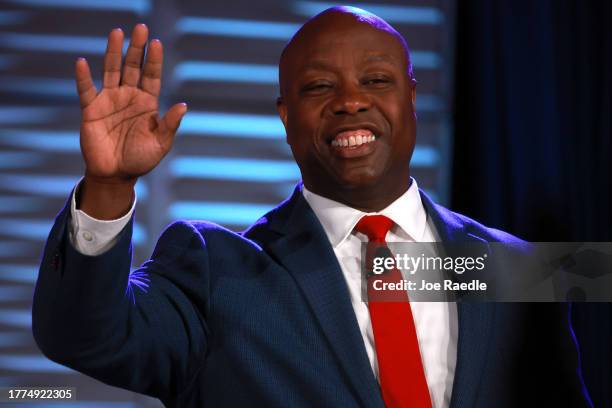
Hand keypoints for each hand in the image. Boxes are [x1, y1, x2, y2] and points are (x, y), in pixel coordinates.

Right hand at [76, 24, 186, 182]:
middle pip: (132, 66)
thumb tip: (183, 105)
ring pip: (111, 71)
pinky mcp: (91, 110)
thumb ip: (170, 124)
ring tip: (117, 33)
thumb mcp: (161, 144)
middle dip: (136, 48)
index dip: (154, 60)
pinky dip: (83, 77)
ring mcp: (110, 101)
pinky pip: (86, 90)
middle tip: (140, 28)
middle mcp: (129, 96)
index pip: (152, 75)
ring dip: (113, 52)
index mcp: (147, 103)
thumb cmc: (141, 159)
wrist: (117, 175)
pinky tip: (82, 62)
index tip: (156, 42)